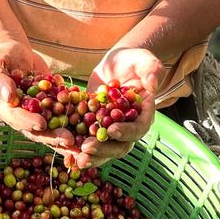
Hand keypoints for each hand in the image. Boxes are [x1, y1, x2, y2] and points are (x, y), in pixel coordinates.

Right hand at [0, 40, 76, 151]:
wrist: (18, 51)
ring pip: (52, 128)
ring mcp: (37, 113)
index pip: (17, 118)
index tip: (41, 124)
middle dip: (52, 136)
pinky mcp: (51, 107)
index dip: (28, 122)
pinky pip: (63, 116)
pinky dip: (75, 122)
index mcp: (5, 109)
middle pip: (37, 130)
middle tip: (68, 140)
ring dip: (66, 136)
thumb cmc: (3, 56)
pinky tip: (90, 129)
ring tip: (82, 143)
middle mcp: (21, 116)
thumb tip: (8, 96)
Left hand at [69, 47, 162, 168]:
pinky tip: (67, 154)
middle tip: (87, 147)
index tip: (112, 130)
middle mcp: (129, 127)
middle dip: (104, 149)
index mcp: (143, 114)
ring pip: (105, 150)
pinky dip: (79, 150)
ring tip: (77, 158)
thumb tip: (152, 84)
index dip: (127, 132)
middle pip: (121, 146)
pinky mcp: (96, 128)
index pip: (139, 128)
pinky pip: (90, 142)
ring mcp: (112, 131)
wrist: (116, 64)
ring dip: (92, 156)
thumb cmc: (133, 61)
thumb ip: (151, 69)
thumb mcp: (143, 60)